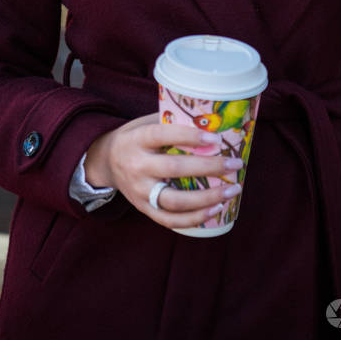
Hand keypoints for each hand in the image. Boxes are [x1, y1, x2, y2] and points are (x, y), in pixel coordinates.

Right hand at [84, 113, 242, 229]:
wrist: (105, 162)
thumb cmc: (136, 137)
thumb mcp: (145, 123)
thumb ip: (171, 122)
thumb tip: (211, 120)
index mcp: (137, 139)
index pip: (164, 135)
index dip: (190, 136)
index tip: (217, 138)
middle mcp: (136, 166)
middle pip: (174, 169)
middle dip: (209, 167)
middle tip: (235, 164)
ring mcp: (139, 191)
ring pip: (174, 200)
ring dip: (207, 198)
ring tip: (232, 190)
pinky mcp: (144, 209)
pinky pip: (170, 220)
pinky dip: (195, 218)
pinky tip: (216, 209)